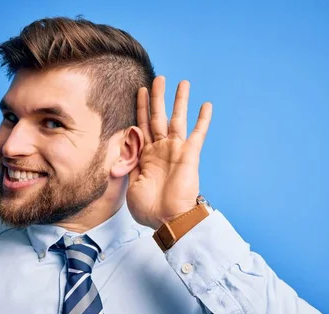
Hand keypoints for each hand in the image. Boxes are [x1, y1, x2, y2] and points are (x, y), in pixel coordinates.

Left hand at [126, 76, 212, 229]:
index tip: (140, 91)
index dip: (141, 107)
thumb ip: (127, 162)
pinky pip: (197, 134)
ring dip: (180, 101)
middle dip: (158, 97)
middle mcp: (161, 149)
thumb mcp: (130, 183)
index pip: (142, 125)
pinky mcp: (189, 155)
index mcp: (145, 155)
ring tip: (183, 82)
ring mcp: (176, 151)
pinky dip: (203, 119)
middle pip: (158, 116)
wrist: (167, 220)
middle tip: (159, 78)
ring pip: (177, 119)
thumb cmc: (148, 208)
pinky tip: (206, 104)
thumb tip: (122, 145)